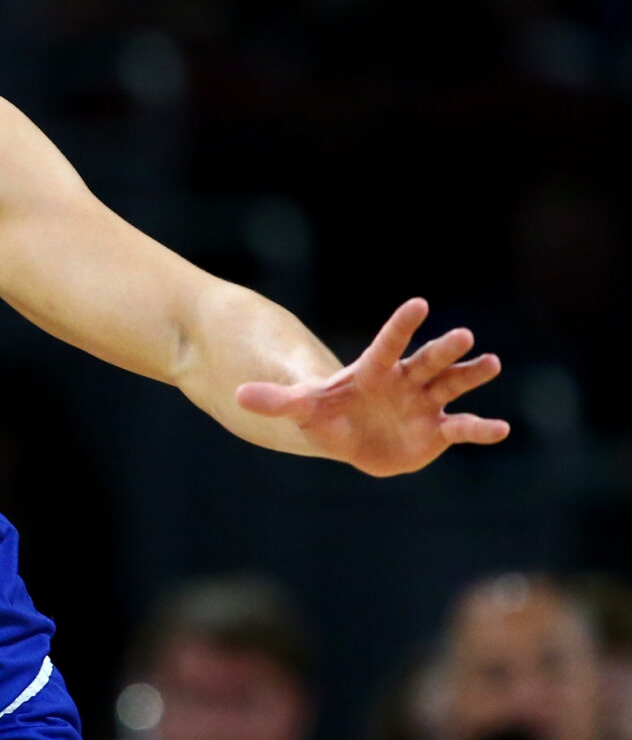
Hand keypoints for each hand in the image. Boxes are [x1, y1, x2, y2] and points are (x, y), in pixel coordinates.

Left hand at [236, 298, 506, 475]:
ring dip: (471, 375)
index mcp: (374, 369)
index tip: (418, 303)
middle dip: (442, 348)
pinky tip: (502, 430)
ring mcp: (425, 403)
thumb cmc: (328, 414)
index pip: (387, 343)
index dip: (401, 325)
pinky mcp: (438, 430)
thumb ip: (276, 400)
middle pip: (426, 360)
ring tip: (491, 363)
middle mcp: (406, 380)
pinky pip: (462, 428)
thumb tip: (238, 396)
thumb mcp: (302, 408)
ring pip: (451, 385)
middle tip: (463, 334)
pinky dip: (481, 429)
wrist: (352, 437)